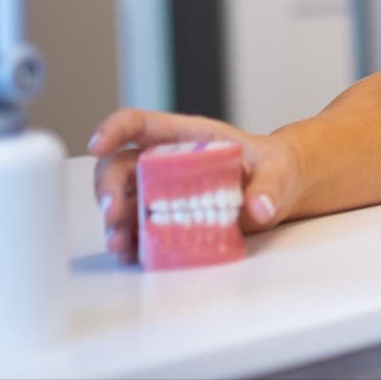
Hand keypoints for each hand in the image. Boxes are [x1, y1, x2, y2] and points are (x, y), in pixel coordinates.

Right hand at [89, 108, 302, 263]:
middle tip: (113, 212)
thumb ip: (270, 186)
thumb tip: (258, 208)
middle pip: (120, 167)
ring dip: (115, 223)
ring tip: (120, 243)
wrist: (282, 193)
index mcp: (187, 137)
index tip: (98, 145)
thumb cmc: (275, 168)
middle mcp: (165, 164)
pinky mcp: (166, 222)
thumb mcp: (280, 170)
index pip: (140, 124)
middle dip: (109, 188)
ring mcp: (162, 194)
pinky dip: (131, 244)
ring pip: (123, 203)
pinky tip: (131, 254)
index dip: (114, 129)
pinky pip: (139, 232)